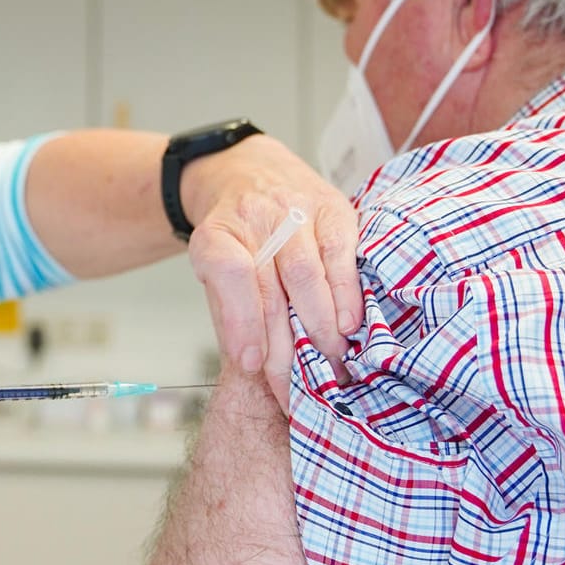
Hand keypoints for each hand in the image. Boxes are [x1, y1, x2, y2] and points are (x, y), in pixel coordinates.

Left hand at [180, 134, 360, 402]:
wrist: (250, 172)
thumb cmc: (237, 236)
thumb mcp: (215, 268)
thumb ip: (230, 311)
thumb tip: (253, 365)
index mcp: (215, 236)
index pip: (228, 276)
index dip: (241, 322)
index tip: (252, 364)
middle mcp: (253, 218)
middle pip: (271, 289)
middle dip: (286, 349)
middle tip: (299, 392)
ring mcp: (294, 209)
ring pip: (306, 274)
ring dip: (320, 327)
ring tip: (330, 365)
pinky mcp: (332, 206)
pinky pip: (342, 253)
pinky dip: (346, 293)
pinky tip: (350, 324)